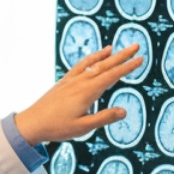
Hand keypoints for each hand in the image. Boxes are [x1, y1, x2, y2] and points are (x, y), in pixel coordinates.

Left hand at [14, 45, 142, 146]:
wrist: (32, 123)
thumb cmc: (58, 127)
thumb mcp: (84, 127)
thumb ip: (104, 118)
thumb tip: (124, 111)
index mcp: (88, 91)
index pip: (112, 75)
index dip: (128, 67)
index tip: (140, 59)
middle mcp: (81, 81)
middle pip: (105, 65)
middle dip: (122, 56)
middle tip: (135, 46)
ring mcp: (71, 80)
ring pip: (92, 63)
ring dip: (105, 55)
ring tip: (115, 48)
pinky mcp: (64, 82)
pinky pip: (80, 66)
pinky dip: (89, 59)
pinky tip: (93, 59)